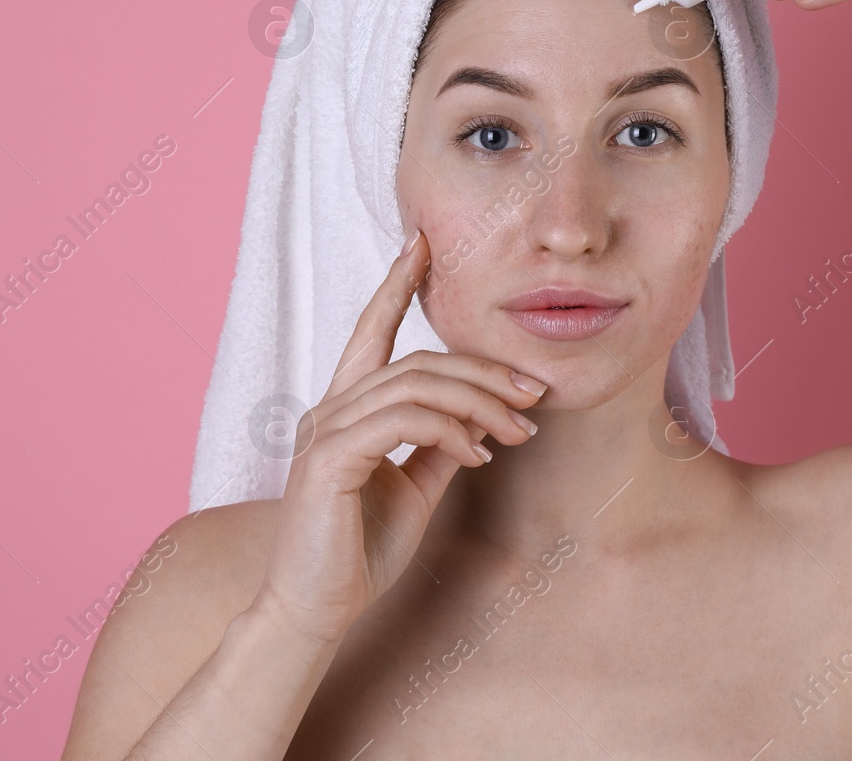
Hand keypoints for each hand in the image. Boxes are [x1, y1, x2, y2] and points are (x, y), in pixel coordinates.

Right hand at [255, 229, 548, 643]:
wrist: (316, 608)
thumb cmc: (359, 551)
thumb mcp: (413, 488)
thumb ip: (437, 446)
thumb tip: (477, 418)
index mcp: (346, 407)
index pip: (372, 330)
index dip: (396, 284)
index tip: (421, 243)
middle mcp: (330, 408)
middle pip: (419, 361)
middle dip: (484, 370)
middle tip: (535, 393)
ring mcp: (326, 431)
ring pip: (416, 386)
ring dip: (479, 404)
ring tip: (519, 432)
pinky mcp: (328, 459)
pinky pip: (403, 423)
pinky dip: (450, 432)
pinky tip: (478, 455)